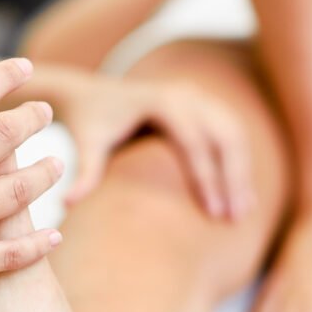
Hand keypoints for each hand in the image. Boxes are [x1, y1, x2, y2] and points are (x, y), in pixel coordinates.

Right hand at [0, 58, 63, 311]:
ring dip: (43, 174)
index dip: (2, 77)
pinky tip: (55, 235)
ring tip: (58, 164)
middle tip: (45, 111)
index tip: (23, 66)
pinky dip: (36, 245)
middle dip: (30, 118)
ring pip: (15, 192)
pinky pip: (7, 256)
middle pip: (0, 137)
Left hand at [60, 74, 253, 218]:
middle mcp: (186, 94)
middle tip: (234, 218)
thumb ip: (84, 172)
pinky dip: (239, 163)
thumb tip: (68, 204)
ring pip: (234, 135)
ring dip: (242, 173)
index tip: (212, 213)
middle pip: (224, 135)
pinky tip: (242, 195)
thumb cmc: (88, 122)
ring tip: (243, 212)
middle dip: (233, 178)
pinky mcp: (204, 105)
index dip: (206, 177)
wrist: (89, 93)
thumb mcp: (86, 144)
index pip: (194, 140)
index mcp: (161, 100)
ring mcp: (198, 96)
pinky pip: (231, 134)